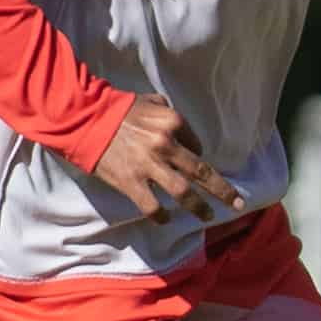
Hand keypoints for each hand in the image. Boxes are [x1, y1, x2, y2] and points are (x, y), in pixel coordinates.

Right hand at [85, 97, 243, 224]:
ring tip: (209, 216)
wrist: (82, 118)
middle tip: (237, 203)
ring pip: (184, 193)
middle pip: (202, 173)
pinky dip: (162, 216)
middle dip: (223, 191)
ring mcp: (149, 166)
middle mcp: (166, 145)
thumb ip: (167, 112)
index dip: (199, 157)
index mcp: (173, 123)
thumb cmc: (115, 107)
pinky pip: (153, 206)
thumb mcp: (149, 101)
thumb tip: (180, 129)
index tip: (197, 166)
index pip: (197, 146)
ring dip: (199, 207)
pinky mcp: (130, 182)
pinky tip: (166, 219)